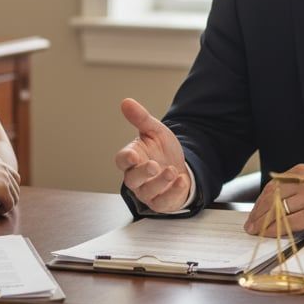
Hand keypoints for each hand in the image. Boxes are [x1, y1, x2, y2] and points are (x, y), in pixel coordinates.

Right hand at [0, 155, 20, 213]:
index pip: (12, 174)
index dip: (10, 186)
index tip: (3, 195)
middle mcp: (3, 167)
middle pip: (15, 185)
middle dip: (11, 196)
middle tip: (2, 205)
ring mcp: (5, 178)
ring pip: (14, 195)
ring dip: (8, 204)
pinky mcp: (3, 190)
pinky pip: (10, 203)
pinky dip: (5, 209)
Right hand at [114, 98, 192, 212]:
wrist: (181, 168)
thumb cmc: (162, 151)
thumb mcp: (155, 131)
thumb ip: (141, 118)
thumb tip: (126, 102)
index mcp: (132, 159)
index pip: (121, 161)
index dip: (125, 159)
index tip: (132, 155)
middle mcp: (136, 177)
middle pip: (132, 179)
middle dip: (142, 173)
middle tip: (153, 165)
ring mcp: (147, 191)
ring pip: (147, 192)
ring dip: (159, 182)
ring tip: (171, 171)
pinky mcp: (160, 201)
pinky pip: (163, 201)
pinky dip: (172, 192)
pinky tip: (181, 180)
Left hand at [243, 164, 303, 235]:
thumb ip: (297, 187)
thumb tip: (272, 203)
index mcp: (302, 172)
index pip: (273, 186)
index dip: (260, 201)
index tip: (253, 212)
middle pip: (271, 198)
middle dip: (257, 213)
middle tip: (250, 224)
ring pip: (277, 211)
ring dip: (263, 222)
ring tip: (255, 230)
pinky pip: (287, 223)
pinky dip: (274, 229)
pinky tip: (268, 234)